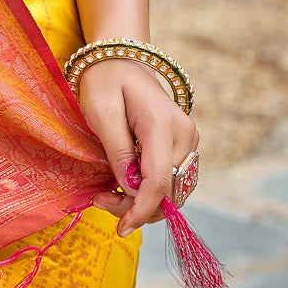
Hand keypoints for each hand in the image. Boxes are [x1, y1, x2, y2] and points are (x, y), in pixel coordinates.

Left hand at [77, 58, 199, 237]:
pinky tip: (125, 184)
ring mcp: (189, 141)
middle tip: (99, 199)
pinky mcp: (184, 146)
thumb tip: (131, 188)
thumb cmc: (104, 80)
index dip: (140, 210)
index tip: (120, 228)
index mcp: (162, 125)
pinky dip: (150, 191)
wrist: (121, 59)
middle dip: (135, 207)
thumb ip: (117, 150)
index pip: (160, 181)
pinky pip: (172, 181)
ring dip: (142, 202)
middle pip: (168, 192)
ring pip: (173, 192)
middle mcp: (185, 136)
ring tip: (108, 192)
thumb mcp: (100, 111)